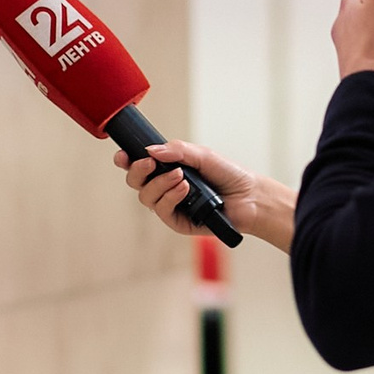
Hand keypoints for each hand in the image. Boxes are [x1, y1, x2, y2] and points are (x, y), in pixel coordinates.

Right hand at [114, 139, 296, 251]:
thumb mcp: (202, 155)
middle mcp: (165, 188)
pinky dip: (170, 197)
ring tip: (182, 177)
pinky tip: (184, 189)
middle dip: (138, 171)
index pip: (140, 165)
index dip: (126, 160)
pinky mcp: (178, 222)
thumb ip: (177, 150)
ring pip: (146, 197)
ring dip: (160, 183)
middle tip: (150, 163)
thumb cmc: (229, 175)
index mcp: (168, 169)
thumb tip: (150, 150)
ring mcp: (171, 205)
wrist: (250, 196)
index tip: (123, 155)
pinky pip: (162, 210)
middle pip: (135, 182)